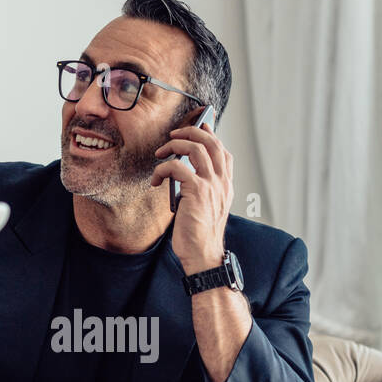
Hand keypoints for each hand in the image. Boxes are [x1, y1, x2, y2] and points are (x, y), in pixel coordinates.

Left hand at [149, 110, 233, 272]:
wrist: (203, 255)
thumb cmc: (200, 235)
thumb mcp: (207, 208)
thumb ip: (203, 189)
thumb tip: (183, 173)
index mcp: (226, 186)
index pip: (224, 152)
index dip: (211, 135)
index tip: (200, 126)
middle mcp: (222, 182)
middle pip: (211, 142)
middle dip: (191, 132)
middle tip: (174, 136)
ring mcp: (211, 186)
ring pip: (195, 148)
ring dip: (174, 145)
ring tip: (161, 153)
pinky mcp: (197, 192)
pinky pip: (176, 168)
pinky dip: (162, 169)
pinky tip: (155, 180)